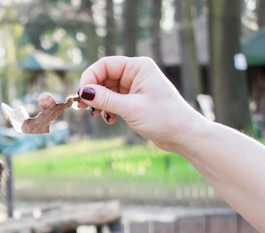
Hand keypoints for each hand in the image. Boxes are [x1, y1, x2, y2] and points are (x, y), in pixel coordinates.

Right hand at [78, 56, 206, 151]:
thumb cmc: (163, 118)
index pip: (105, 64)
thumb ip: (105, 99)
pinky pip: (113, 100)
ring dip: (99, 103)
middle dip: (93, 92)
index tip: (81, 95)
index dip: (89, 78)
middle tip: (84, 108)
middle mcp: (136, 73)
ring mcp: (135, 86)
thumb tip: (83, 92)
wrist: (183, 134)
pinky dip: (107, 109)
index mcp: (138, 67)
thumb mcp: (130, 108)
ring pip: (106, 89)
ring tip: (97, 115)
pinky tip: (109, 119)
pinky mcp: (134, 100)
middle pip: (104, 76)